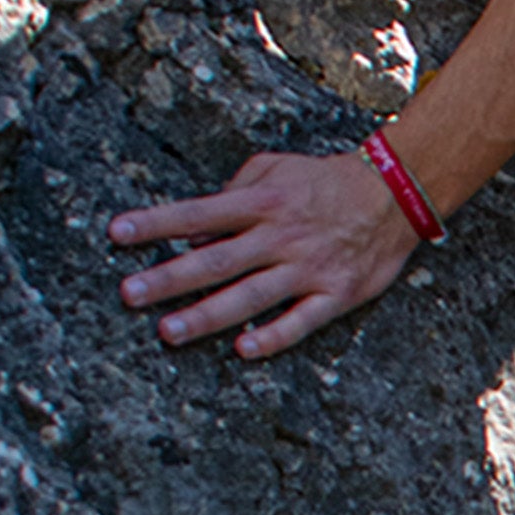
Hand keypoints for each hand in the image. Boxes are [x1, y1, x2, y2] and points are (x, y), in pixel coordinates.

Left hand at [110, 149, 420, 359]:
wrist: (396, 193)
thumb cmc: (327, 180)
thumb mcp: (278, 166)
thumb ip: (236, 186)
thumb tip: (199, 222)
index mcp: (263, 201)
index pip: (199, 212)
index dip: (157, 223)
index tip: (117, 233)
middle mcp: (280, 235)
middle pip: (216, 259)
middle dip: (169, 277)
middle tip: (129, 294)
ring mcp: (308, 267)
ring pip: (250, 295)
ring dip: (207, 314)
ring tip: (168, 332)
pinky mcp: (335, 293)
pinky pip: (301, 320)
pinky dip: (273, 335)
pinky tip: (243, 349)